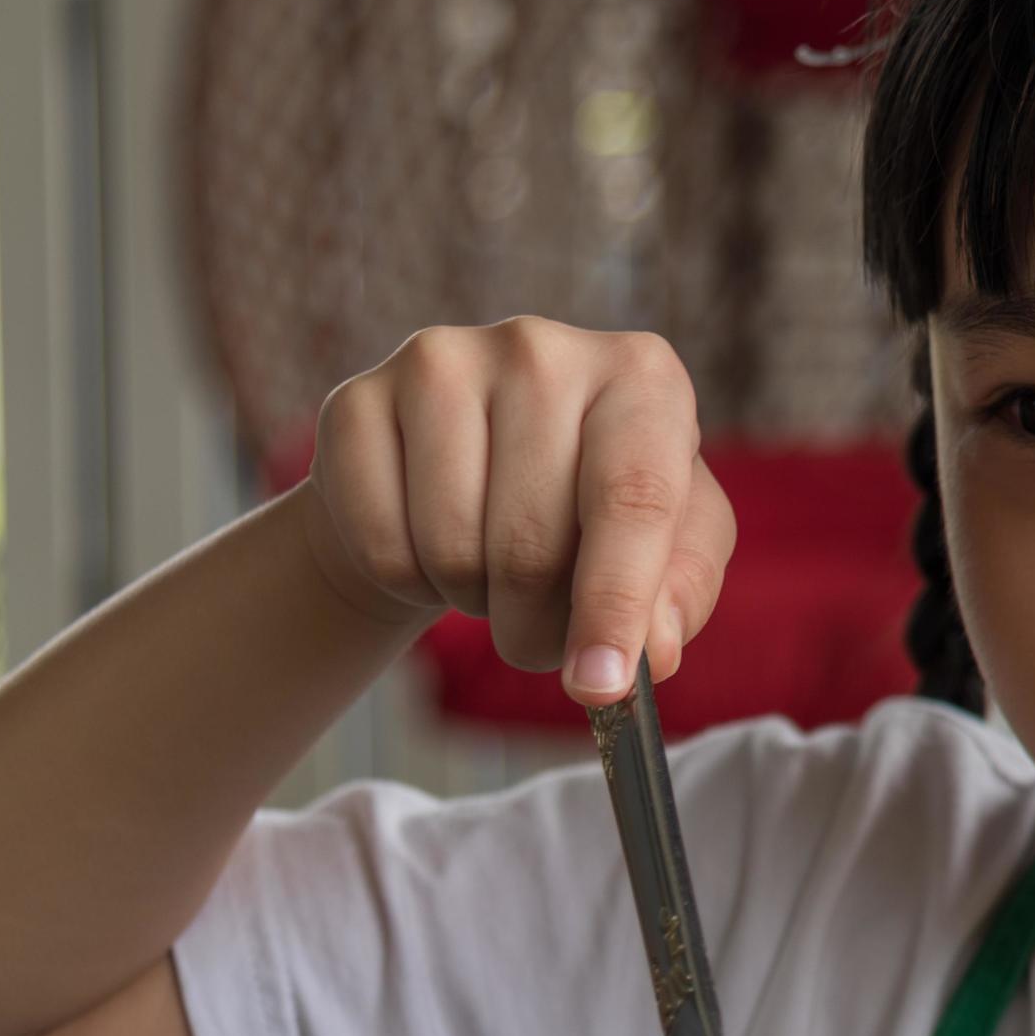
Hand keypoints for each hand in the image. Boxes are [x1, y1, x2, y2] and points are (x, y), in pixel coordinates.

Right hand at [303, 317, 737, 703]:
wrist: (476, 466)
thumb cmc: (594, 509)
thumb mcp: (672, 545)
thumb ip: (678, 596)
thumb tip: (649, 653)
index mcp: (642, 377)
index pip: (632, 500)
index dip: (614, 606)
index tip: (599, 685)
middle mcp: (542, 350)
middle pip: (532, 544)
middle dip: (539, 627)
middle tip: (544, 634)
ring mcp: (441, 363)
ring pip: (453, 550)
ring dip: (477, 603)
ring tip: (495, 573)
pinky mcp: (357, 402)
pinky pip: (383, 546)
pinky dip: (411, 583)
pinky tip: (434, 545)